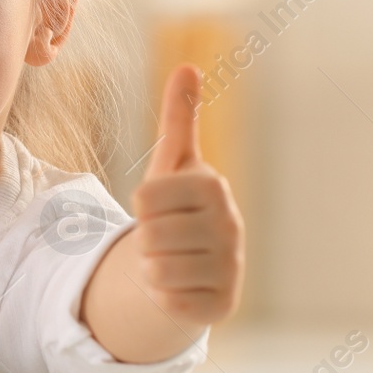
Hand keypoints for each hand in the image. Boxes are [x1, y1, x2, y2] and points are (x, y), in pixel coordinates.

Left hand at [130, 64, 244, 325]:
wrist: (193, 265)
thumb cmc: (176, 208)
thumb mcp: (172, 164)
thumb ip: (179, 117)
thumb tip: (187, 66)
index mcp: (214, 187)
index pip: (144, 200)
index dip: (141, 206)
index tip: (161, 207)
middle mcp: (231, 226)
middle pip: (148, 236)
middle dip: (144, 240)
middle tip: (164, 238)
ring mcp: (231, 268)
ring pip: (155, 271)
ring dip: (151, 268)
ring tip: (170, 260)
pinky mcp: (223, 306)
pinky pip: (167, 302)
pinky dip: (162, 297)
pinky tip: (180, 286)